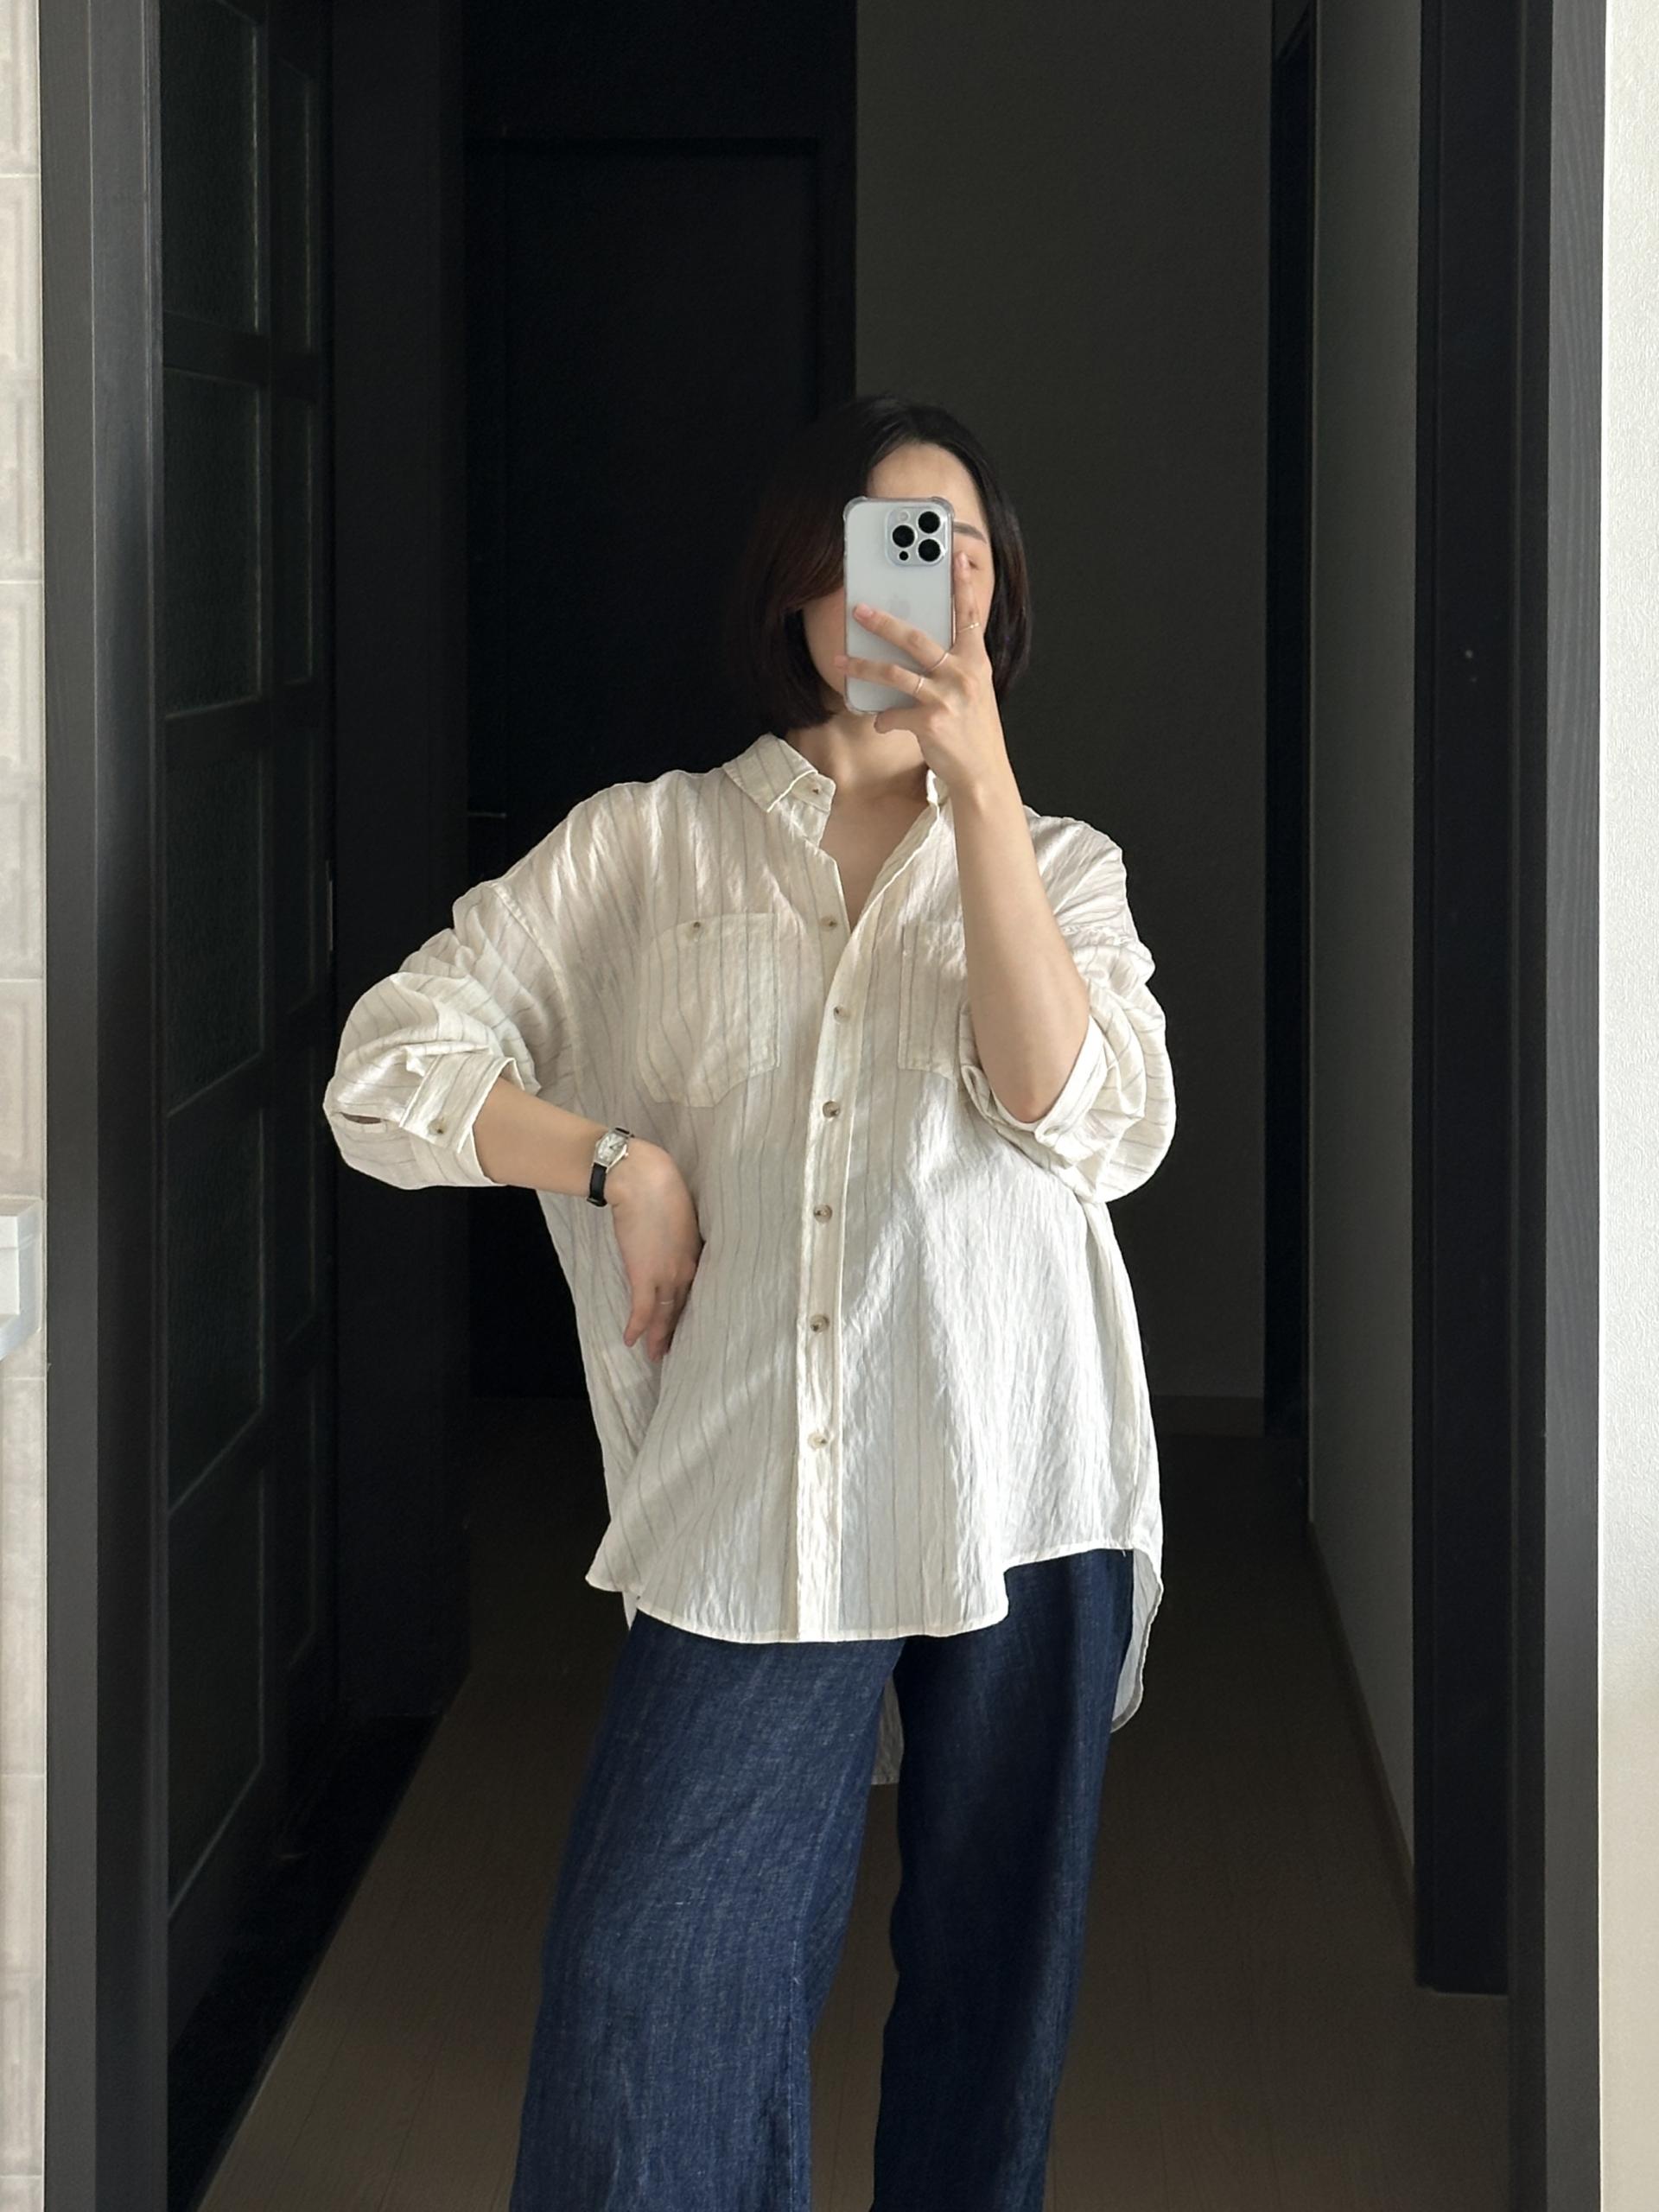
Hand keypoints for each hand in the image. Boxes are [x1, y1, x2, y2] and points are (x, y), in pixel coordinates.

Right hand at [604, 1140, 703, 1360]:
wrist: (644, 1181)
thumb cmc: (661, 1187)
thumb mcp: (680, 1213)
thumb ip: (679, 1233)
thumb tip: (670, 1238)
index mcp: (697, 1253)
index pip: (695, 1289)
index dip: (690, 1307)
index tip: (688, 1319)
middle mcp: (687, 1269)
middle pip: (683, 1306)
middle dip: (677, 1329)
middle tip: (674, 1348)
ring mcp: (667, 1274)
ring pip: (665, 1314)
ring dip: (659, 1336)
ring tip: (656, 1355)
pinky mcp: (644, 1275)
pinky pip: (642, 1310)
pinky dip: (637, 1327)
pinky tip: (631, 1341)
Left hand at [831, 548, 1012, 800]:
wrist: (983, 774)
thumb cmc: (973, 732)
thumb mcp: (972, 693)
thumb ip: (953, 668)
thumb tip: (916, 653)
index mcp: (976, 663)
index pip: (968, 617)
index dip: (962, 586)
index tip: (957, 557)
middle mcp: (963, 675)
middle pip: (916, 638)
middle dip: (883, 622)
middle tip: (859, 609)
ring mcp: (947, 697)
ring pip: (895, 674)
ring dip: (863, 666)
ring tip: (841, 660)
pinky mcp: (931, 722)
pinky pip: (893, 714)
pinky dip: (883, 719)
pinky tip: (881, 723)